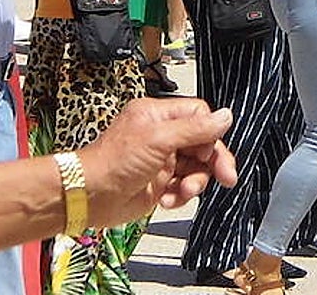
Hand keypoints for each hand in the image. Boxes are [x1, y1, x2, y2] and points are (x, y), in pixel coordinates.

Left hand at [77, 98, 238, 227]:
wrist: (89, 196)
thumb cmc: (113, 162)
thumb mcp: (159, 139)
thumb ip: (195, 128)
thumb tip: (226, 116)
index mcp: (159, 116)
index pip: (199, 116)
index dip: (210, 134)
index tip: (211, 151)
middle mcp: (161, 136)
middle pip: (202, 144)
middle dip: (213, 162)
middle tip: (227, 177)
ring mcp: (161, 161)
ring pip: (196, 168)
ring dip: (195, 182)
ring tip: (184, 192)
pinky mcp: (159, 184)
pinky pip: (183, 187)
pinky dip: (180, 196)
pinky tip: (167, 200)